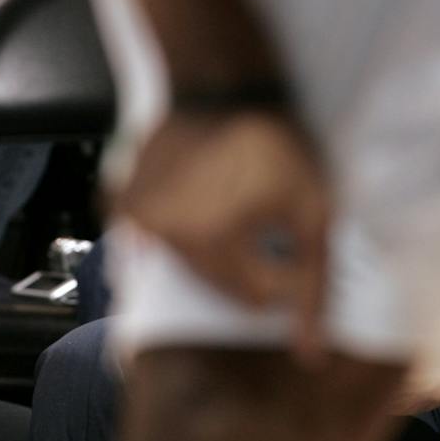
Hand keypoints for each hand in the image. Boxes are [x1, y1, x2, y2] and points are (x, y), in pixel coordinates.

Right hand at [117, 108, 331, 358]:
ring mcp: (141, 219)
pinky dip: (160, 238)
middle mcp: (168, 237)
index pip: (258, 297)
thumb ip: (315, 283)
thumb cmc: (274, 143)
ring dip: (213, 249)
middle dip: (248, 262)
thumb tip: (310, 354)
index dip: (286, 270)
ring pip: (186, 265)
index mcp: (213, 243)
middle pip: (218, 285)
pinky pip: (140, 241)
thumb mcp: (314, 209)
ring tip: (230, 205)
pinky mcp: (125, 201)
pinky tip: (187, 207)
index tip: (291, 233)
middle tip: (262, 218)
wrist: (222, 86)